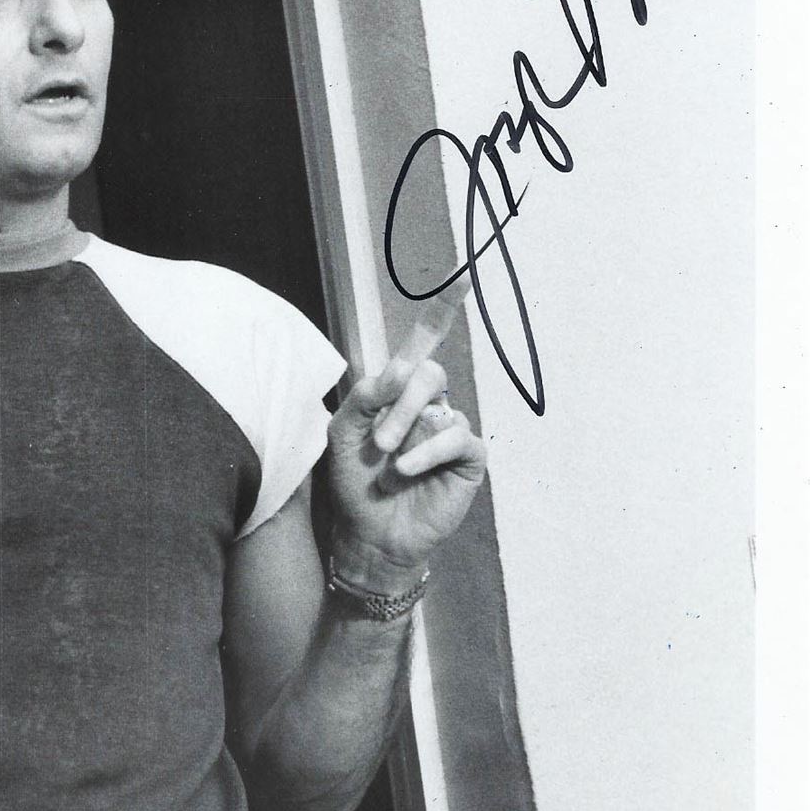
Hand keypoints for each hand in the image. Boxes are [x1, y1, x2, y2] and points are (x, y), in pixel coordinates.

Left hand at [326, 336, 486, 592]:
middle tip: (379, 441)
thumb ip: (365, 396)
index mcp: (397, 393)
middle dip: (401, 402)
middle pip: (428, 373)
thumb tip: (402, 368)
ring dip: (408, 432)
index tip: (463, 276)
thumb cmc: (354, 484)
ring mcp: (449, 431)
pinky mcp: (467, 459)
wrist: (367, 535)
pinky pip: (457, 438)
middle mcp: (429, 406)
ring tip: (387, 464)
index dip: (443, 311)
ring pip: (442, 406)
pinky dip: (429, 451)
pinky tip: (407, 469)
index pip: (422, 345)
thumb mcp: (342, 434)